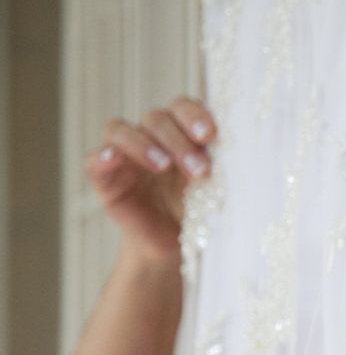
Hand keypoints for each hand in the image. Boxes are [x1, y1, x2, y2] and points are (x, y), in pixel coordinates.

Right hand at [84, 96, 215, 261]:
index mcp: (180, 133)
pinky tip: (115, 160)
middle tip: (199, 170)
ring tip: (163, 166)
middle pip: (156, 118)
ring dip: (144, 144)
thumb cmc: (198, 212)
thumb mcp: (214, 187)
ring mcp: (124, 157)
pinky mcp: (104, 179)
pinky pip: (93, 160)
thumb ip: (220, 166)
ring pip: (121, 129)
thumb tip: (242, 152)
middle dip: (179, 141)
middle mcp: (151, 138)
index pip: (181, 107)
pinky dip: (103, 156)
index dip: (193, 115)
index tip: (210, 135)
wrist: (174, 246)